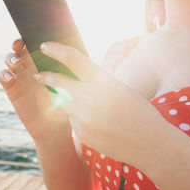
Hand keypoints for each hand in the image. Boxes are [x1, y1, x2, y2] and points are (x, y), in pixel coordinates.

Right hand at [0, 38, 69, 143]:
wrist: (56, 128)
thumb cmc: (67, 104)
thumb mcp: (72, 84)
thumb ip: (71, 69)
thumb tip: (77, 53)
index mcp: (46, 61)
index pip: (38, 44)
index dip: (34, 37)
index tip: (37, 35)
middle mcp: (32, 66)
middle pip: (21, 48)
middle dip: (19, 43)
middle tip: (21, 44)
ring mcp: (21, 76)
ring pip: (10, 60)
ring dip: (10, 57)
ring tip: (16, 63)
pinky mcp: (12, 89)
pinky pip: (3, 77)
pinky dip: (4, 74)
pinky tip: (10, 76)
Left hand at [33, 41, 150, 161]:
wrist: (150, 143)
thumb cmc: (140, 112)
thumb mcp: (120, 89)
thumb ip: (97, 82)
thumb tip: (77, 78)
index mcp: (103, 81)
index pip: (73, 59)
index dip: (56, 50)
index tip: (45, 46)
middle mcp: (90, 97)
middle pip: (59, 82)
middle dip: (46, 77)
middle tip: (39, 75)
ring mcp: (84, 117)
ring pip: (65, 103)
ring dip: (69, 100)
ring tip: (91, 107)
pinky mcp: (82, 133)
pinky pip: (73, 120)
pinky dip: (79, 118)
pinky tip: (98, 123)